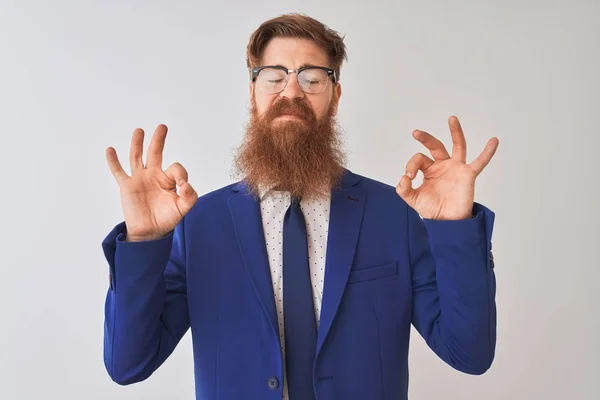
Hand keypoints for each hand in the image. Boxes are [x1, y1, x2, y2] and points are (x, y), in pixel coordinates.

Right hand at [106, 124, 197, 240]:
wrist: (150, 232)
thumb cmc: (166, 218)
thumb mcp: (183, 208)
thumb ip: (189, 196)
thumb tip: (185, 185)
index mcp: (168, 179)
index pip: (176, 168)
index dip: (181, 174)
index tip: (182, 186)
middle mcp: (153, 175)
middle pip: (155, 153)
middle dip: (158, 140)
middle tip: (162, 127)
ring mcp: (139, 179)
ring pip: (136, 157)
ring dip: (137, 144)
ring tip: (139, 130)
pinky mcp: (127, 186)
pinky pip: (118, 171)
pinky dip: (113, 161)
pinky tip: (110, 150)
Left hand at [396, 116, 498, 219]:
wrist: (447, 223)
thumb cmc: (432, 210)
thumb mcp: (413, 199)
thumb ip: (404, 189)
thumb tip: (404, 178)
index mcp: (429, 169)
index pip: (419, 159)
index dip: (411, 165)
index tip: (409, 177)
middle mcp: (443, 165)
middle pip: (435, 146)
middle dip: (425, 138)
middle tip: (415, 133)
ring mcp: (456, 168)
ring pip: (458, 146)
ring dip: (455, 132)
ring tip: (451, 118)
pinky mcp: (468, 175)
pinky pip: (480, 162)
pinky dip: (488, 152)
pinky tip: (494, 140)